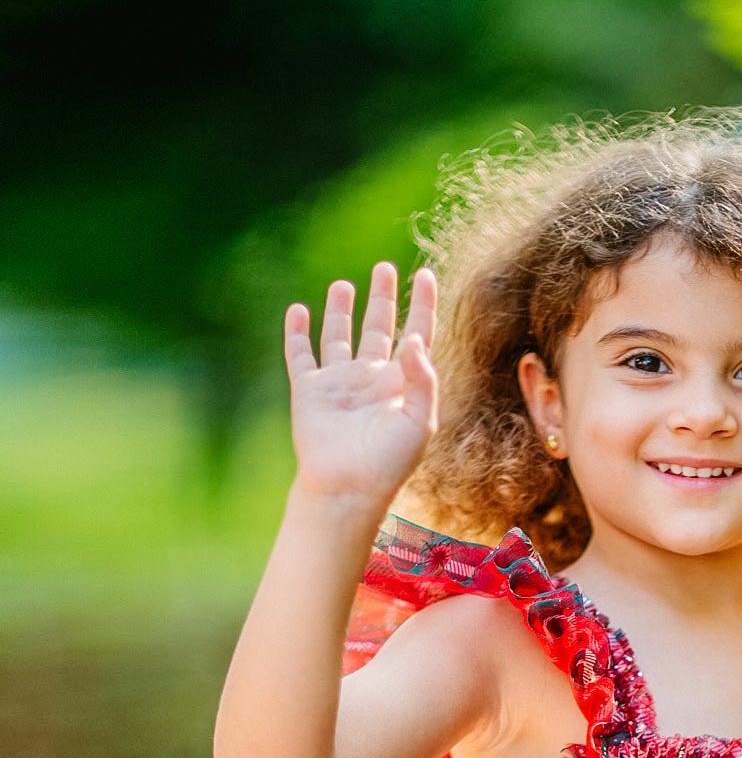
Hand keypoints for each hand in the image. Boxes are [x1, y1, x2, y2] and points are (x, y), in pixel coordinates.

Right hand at [285, 263, 437, 508]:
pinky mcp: (309, 390)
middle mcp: (371, 378)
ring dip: (341, 310)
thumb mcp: (418, 422)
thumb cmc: (388, 463)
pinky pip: (301, 354)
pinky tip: (299, 311)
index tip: (427, 274)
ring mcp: (339, 383)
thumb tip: (415, 339)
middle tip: (386, 268)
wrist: (347, 488)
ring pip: (339, 336)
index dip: (423, 305)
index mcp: (401, 384)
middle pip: (379, 327)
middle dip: (383, 298)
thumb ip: (423, 379)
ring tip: (344, 284)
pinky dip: (297, 332)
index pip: (416, 334)